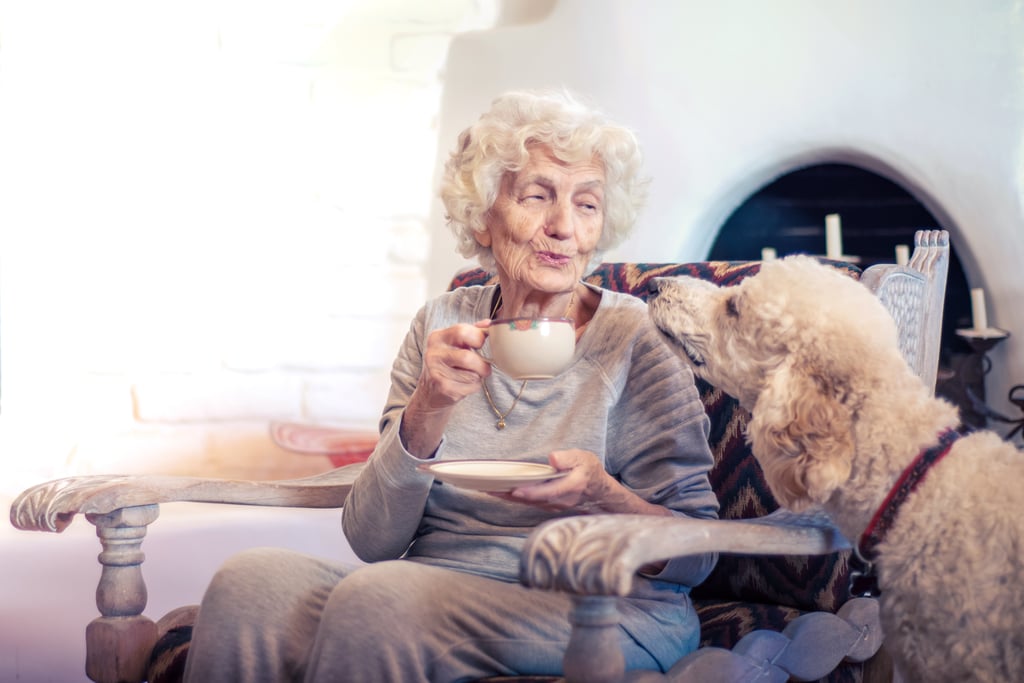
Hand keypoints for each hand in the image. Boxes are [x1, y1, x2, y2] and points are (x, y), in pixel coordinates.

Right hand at [414, 320, 492, 411]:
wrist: (430, 390)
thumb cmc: (448, 363)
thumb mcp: (455, 343)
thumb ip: (472, 332)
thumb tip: (490, 324)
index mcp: (437, 337)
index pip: (462, 331)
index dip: (478, 338)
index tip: (481, 345)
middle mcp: (434, 353)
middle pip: (467, 357)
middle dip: (482, 365)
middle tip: (484, 368)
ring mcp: (436, 372)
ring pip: (472, 374)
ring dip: (478, 377)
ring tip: (471, 376)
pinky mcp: (443, 388)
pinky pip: (470, 387)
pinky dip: (474, 387)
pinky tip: (465, 385)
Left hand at [499, 450, 676, 517]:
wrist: (598, 492)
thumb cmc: (589, 471)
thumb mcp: (584, 458)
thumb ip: (569, 458)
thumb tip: (553, 458)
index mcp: (570, 487)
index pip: (548, 491)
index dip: (531, 492)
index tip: (514, 489)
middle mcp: (559, 501)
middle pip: (531, 499)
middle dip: (509, 495)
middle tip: (488, 488)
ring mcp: (552, 506)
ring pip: (526, 503)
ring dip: (507, 497)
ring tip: (487, 489)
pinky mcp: (546, 506)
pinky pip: (526, 503)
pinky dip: (512, 498)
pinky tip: (498, 492)